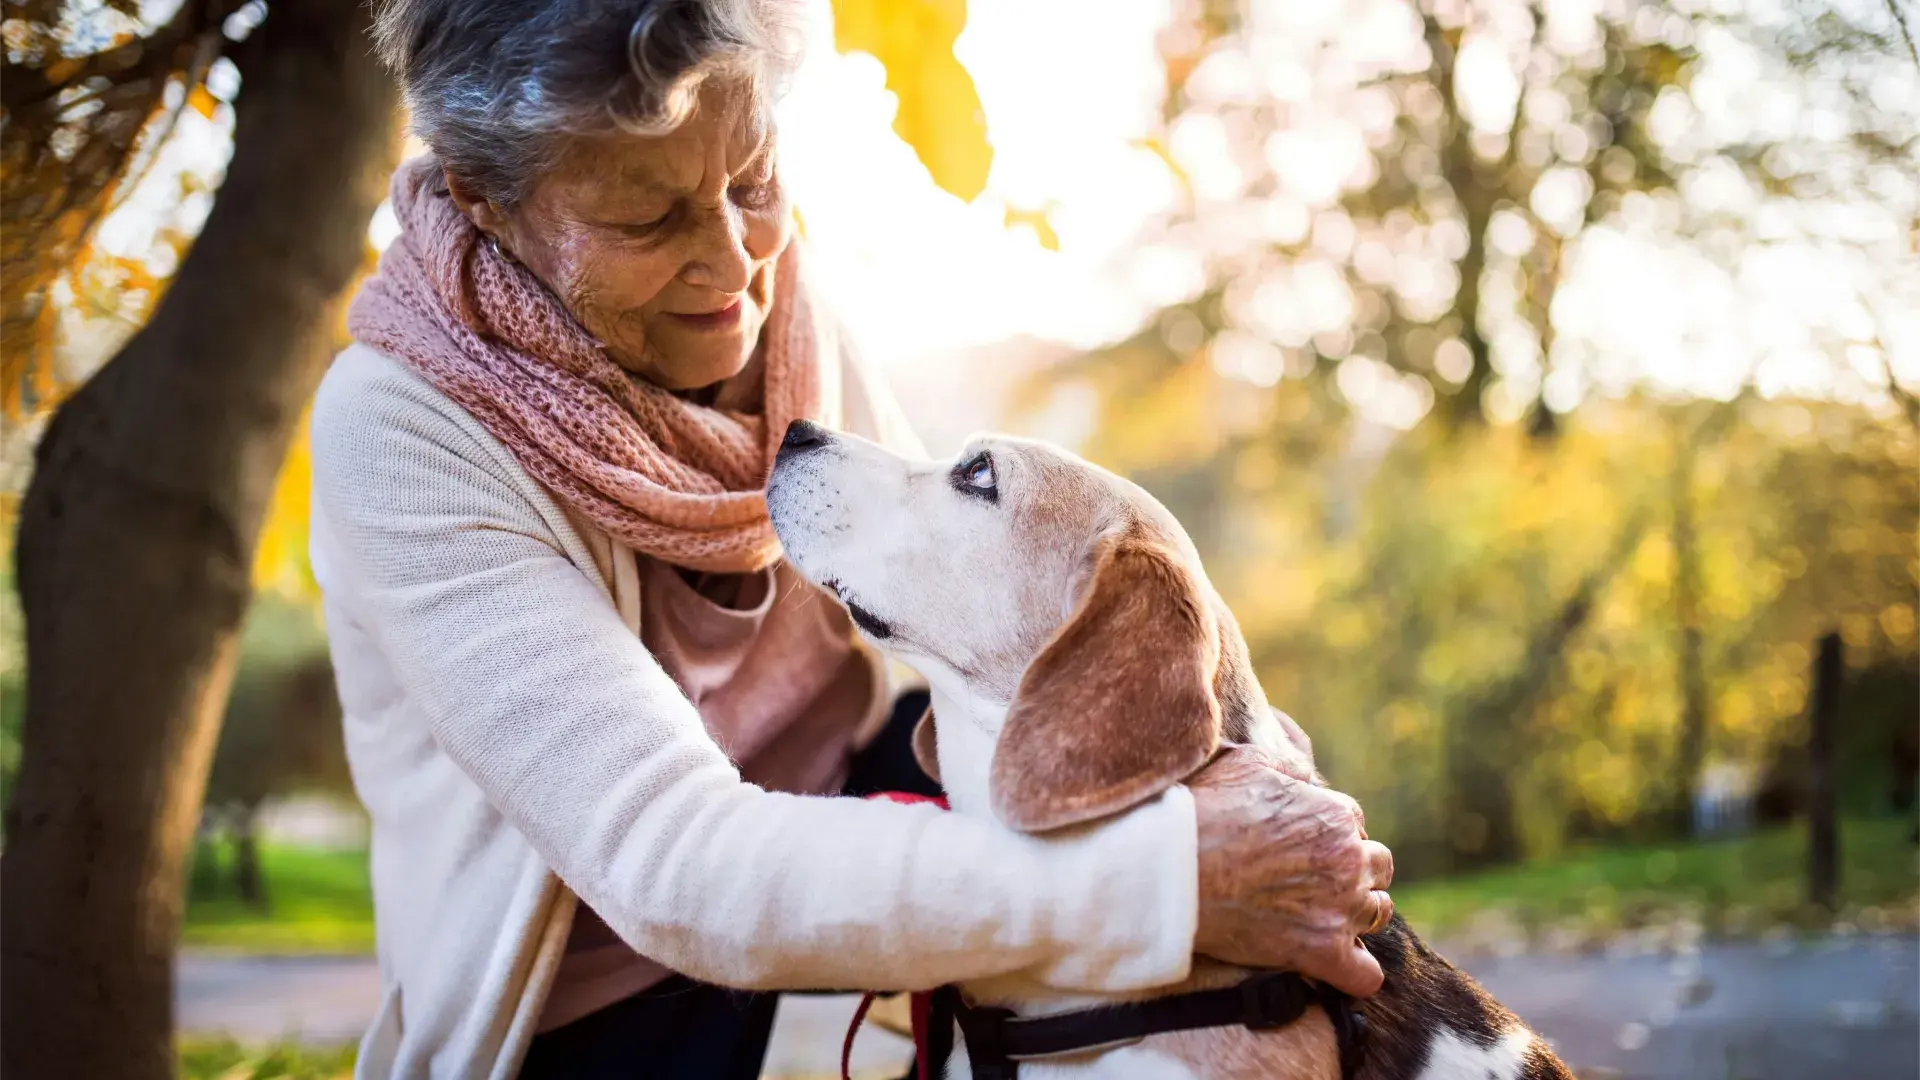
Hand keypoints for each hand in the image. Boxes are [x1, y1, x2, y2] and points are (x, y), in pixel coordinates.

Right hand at [1189, 745, 1394, 996]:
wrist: (1171, 868)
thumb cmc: (1203, 811)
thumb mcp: (1248, 763)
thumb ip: (1287, 766)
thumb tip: (1302, 773)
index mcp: (1334, 815)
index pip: (1353, 824)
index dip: (1326, 834)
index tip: (1299, 846)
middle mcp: (1348, 861)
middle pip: (1378, 866)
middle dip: (1353, 870)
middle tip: (1313, 879)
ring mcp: (1339, 909)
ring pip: (1378, 914)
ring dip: (1357, 914)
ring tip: (1321, 916)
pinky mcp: (1321, 952)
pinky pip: (1365, 975)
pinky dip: (1355, 972)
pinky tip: (1333, 963)